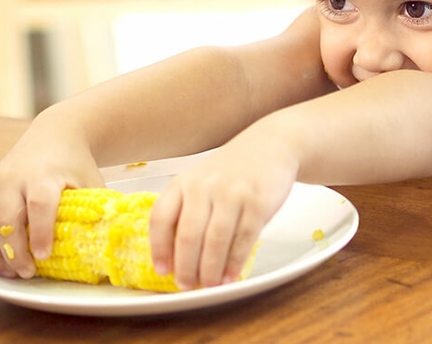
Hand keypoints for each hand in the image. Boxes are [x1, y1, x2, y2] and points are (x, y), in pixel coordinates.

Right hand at [0, 120, 102, 279]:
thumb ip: (95, 209)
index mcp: (44, 176)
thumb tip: (103, 241)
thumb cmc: (75, 164)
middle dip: (13, 251)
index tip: (44, 256)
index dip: (40, 233)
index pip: (40, 205)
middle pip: (5, 218)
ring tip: (10, 273)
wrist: (54, 136)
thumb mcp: (91, 182)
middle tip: (26, 273)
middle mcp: (13, 178)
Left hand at [149, 139, 297, 289]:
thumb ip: (187, 210)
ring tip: (209, 285)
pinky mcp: (258, 203)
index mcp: (184, 182)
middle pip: (188, 235)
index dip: (159, 248)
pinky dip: (235, 262)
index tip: (163, 270)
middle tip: (187, 285)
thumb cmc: (233, 169)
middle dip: (186, 267)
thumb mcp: (201, 180)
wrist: (271, 145)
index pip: (161, 218)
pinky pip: (243, 239)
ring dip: (210, 269)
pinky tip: (230, 275)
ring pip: (215, 241)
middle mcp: (205, 186)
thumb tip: (177, 256)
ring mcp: (232, 193)